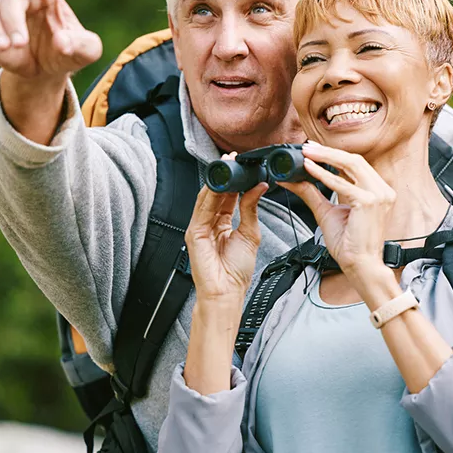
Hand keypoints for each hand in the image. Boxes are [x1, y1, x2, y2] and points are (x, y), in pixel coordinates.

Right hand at [185, 167, 266, 302]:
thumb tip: (259, 187)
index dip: (235, 179)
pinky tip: (220, 185)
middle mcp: (208, 223)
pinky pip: (201, 210)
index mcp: (221, 223)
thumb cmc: (236, 272)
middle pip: (215, 193)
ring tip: (227, 167)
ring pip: (206, 198)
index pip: (227, 196)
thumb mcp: (250, 234)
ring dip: (217, 181)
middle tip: (234, 159)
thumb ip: (251, 209)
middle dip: (224, 175)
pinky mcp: (194, 234)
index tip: (243, 165)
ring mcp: (199, 228)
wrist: (227, 293)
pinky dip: (210, 196)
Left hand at [279, 142, 395, 277]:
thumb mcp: (326, 212)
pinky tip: (310, 169)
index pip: (355, 165)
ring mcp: (379, 195)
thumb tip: (293, 180)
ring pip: (351, 165)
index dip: (333, 154)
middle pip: (354, 160)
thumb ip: (312, 193)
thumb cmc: (349, 244)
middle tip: (307, 146)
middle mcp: (382, 190)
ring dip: (326, 157)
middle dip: (328, 151)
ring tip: (307, 153)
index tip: (313, 148)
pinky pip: (342, 184)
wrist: (360, 264)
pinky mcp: (370, 202)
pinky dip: (324, 175)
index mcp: (376, 191)